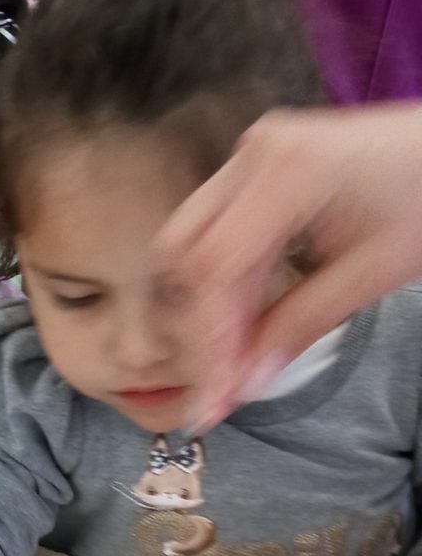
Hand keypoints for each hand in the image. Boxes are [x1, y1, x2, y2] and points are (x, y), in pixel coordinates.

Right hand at [155, 104, 421, 427]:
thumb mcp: (373, 272)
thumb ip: (300, 327)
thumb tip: (243, 386)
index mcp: (286, 172)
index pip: (214, 268)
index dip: (206, 340)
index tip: (210, 400)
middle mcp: (253, 155)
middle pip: (182, 250)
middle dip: (191, 324)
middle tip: (214, 384)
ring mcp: (250, 155)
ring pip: (186, 238)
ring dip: (196, 302)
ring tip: (224, 357)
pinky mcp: (257, 166)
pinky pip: (212, 226)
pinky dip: (218, 278)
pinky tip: (236, 320)